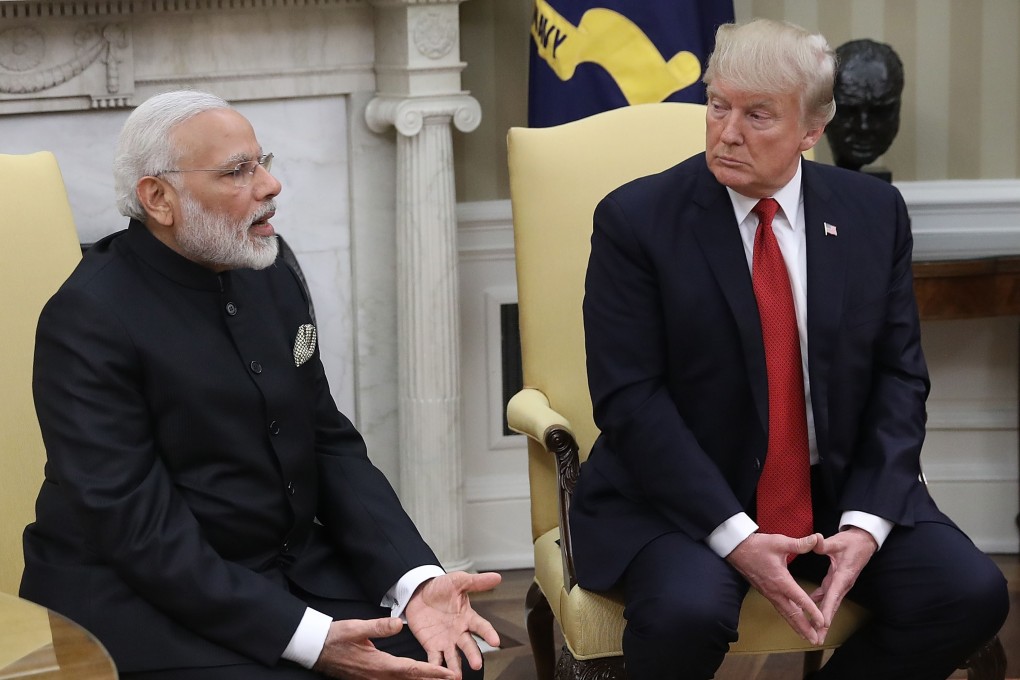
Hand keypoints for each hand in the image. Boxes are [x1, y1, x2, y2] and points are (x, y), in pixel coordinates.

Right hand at [312, 617, 455, 678]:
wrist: (315, 649)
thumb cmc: (336, 637)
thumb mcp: (356, 627)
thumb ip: (378, 626)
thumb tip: (398, 623)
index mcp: (379, 664)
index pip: (411, 670)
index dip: (431, 673)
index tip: (447, 674)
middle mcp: (378, 676)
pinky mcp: (368, 679)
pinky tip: (413, 679)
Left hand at [405, 571, 501, 676]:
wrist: (418, 593)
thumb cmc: (441, 587)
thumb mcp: (458, 581)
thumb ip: (477, 582)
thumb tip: (497, 577)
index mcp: (467, 617)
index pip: (481, 626)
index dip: (488, 633)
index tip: (495, 641)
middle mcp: (459, 632)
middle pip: (468, 645)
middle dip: (472, 655)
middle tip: (477, 665)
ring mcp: (446, 641)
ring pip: (453, 656)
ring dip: (455, 667)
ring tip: (456, 677)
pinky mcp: (431, 646)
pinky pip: (434, 659)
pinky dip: (435, 667)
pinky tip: (437, 675)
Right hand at [726, 532, 826, 643]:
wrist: (736, 549)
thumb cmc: (757, 545)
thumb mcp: (779, 542)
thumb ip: (799, 544)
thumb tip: (817, 539)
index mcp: (780, 580)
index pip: (799, 599)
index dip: (811, 611)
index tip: (822, 622)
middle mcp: (775, 591)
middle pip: (792, 614)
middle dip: (804, 628)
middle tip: (816, 641)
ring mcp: (769, 593)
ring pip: (785, 614)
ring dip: (797, 626)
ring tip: (808, 638)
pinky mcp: (766, 592)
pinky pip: (780, 609)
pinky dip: (789, 618)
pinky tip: (794, 622)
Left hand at [810, 527, 876, 627]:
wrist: (864, 541)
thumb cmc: (852, 542)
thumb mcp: (838, 541)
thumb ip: (825, 544)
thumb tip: (815, 540)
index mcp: (843, 575)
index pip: (833, 594)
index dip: (828, 609)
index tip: (823, 623)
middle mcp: (842, 584)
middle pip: (832, 606)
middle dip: (825, 624)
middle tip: (818, 639)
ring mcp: (840, 584)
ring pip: (830, 604)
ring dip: (822, 618)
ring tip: (814, 632)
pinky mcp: (837, 581)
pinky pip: (827, 595)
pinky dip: (819, 603)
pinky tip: (809, 607)